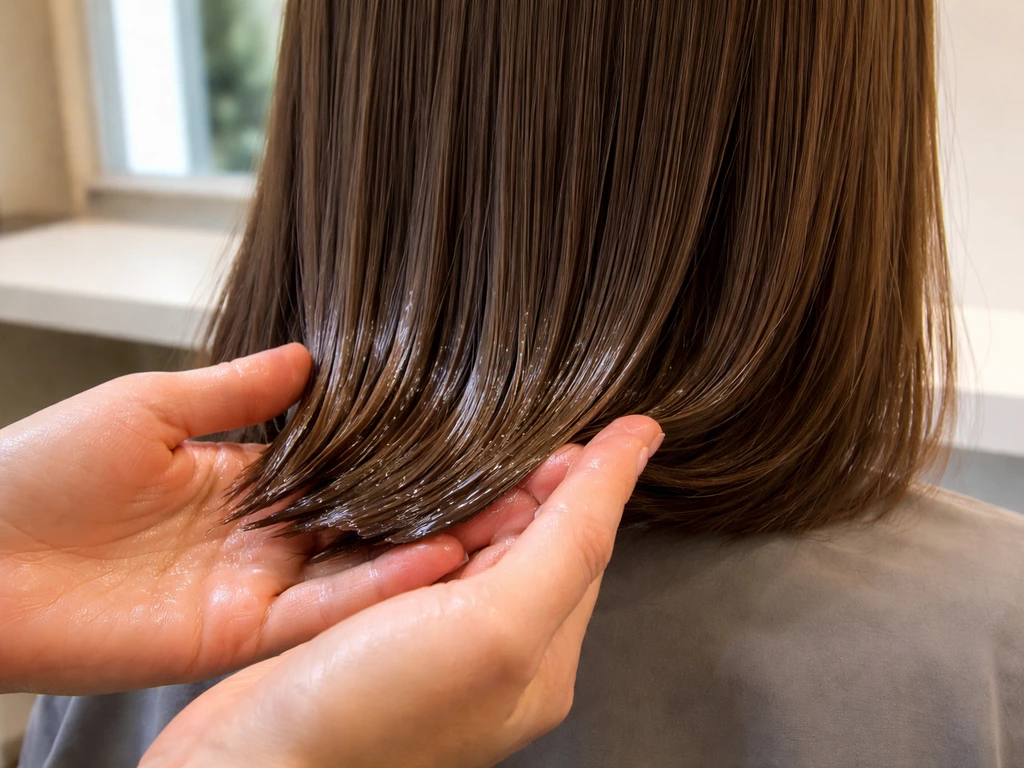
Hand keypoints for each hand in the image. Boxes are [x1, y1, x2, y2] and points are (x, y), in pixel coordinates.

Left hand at [0, 344, 466, 693]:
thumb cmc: (39, 469)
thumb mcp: (149, 404)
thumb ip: (236, 391)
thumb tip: (310, 356)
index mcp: (241, 478)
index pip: (340, 467)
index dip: (397, 458)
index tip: (459, 441)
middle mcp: (258, 536)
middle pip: (362, 525)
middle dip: (430, 510)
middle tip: (507, 489)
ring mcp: (250, 587)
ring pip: (354, 573)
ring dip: (420, 554)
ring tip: (495, 525)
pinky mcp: (234, 634)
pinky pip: (316, 616)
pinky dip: (372, 595)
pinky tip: (430, 565)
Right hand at [142, 416, 661, 767]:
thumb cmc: (370, 716)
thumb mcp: (497, 621)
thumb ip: (571, 538)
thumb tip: (639, 445)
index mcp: (542, 657)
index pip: (584, 543)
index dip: (580, 478)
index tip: (563, 424)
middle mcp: (494, 653)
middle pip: (528, 539)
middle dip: (521, 481)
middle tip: (498, 434)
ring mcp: (431, 645)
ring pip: (467, 544)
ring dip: (464, 495)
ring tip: (450, 452)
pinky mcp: (372, 634)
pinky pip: (409, 560)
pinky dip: (410, 521)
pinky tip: (394, 499)